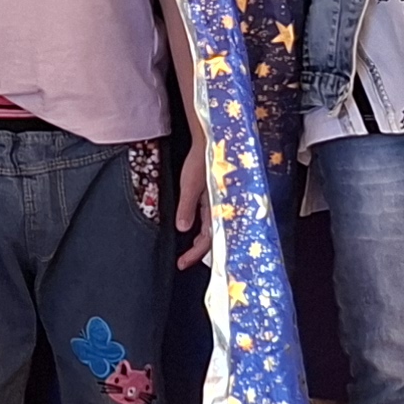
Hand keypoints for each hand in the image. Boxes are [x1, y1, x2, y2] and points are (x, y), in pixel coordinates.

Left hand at [173, 147, 211, 267]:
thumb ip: (188, 207)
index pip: (207, 240)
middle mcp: (221, 208)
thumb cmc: (202, 159)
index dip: (194, 254)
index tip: (182, 263)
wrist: (212, 140)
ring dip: (201, 241)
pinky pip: (211, 218)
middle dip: (198, 252)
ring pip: (212, 229)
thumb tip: (183, 228)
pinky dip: (204, 228)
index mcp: (216, 207)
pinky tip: (196, 228)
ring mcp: (219, 202)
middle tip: (183, 261)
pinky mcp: (216, 195)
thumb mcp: (190, 184)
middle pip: (212, 238)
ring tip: (190, 248)